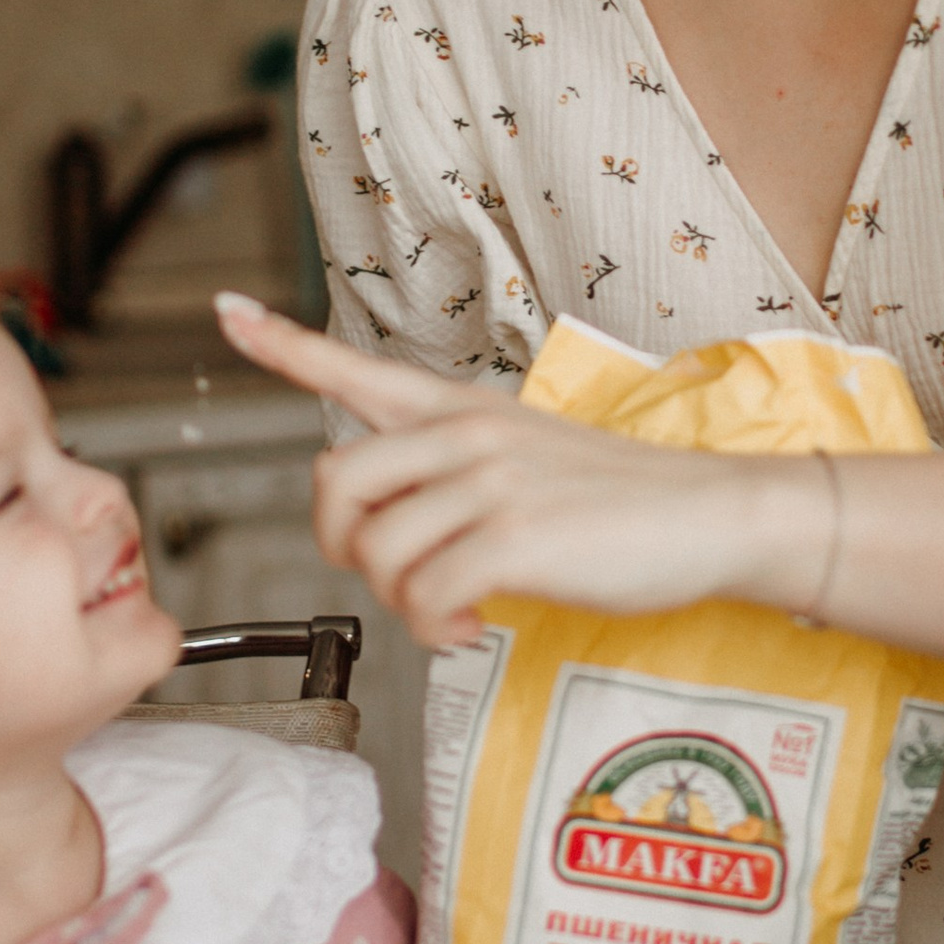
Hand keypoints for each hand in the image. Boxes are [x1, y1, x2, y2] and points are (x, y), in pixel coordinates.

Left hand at [215, 294, 817, 651]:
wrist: (715, 516)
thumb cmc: (626, 504)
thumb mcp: (531, 460)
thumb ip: (456, 474)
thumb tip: (396, 527)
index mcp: (462, 410)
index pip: (353, 366)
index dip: (280, 343)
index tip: (228, 313)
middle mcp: (466, 434)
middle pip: (335, 484)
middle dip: (343, 547)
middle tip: (389, 575)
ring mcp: (489, 482)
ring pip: (378, 551)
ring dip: (400, 602)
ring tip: (449, 611)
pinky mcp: (514, 536)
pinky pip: (425, 595)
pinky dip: (435, 630)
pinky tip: (469, 628)